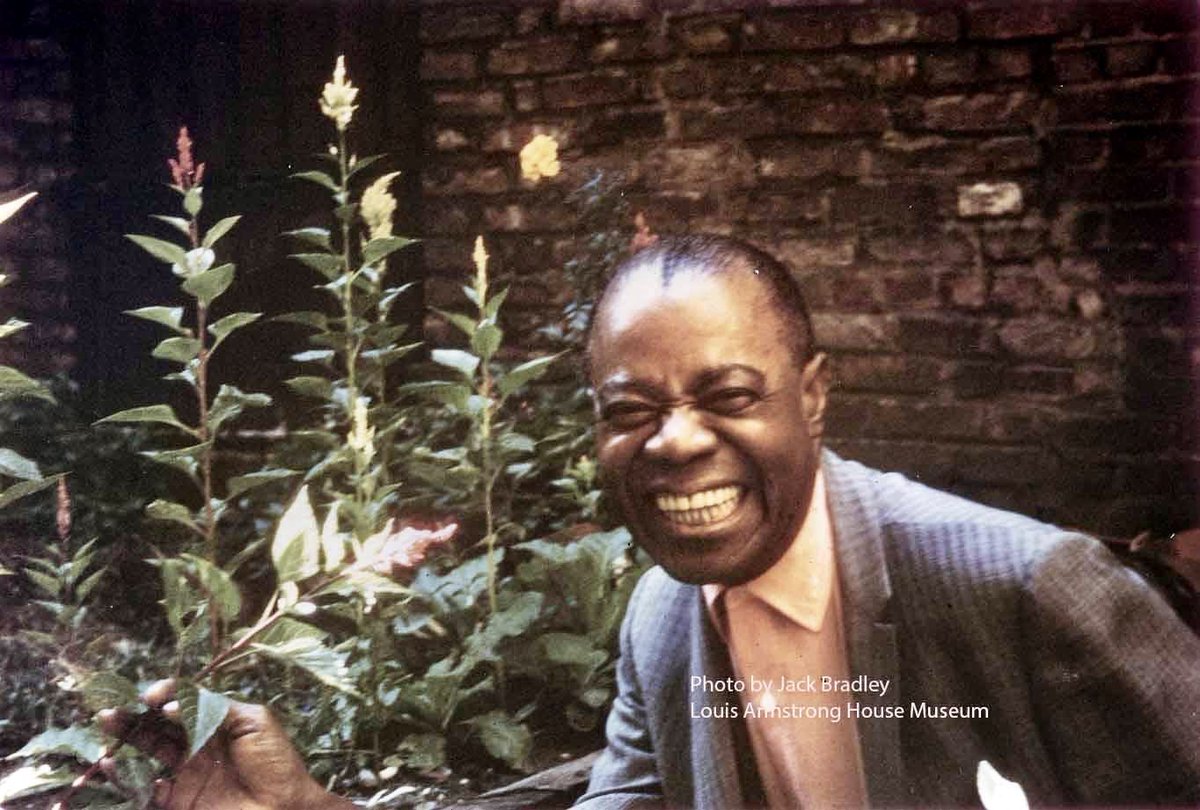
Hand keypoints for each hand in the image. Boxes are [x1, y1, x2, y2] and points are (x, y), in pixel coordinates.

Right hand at [98, 680, 351, 809]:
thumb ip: (214, 709)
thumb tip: (172, 707)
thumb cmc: (275, 762)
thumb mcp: (254, 722)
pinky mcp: (180, 801)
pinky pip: (145, 790)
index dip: (165, 696)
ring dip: (126, 737)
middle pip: (160, 726)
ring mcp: (187, 774)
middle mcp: (198, 746)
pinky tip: (111, 764)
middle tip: (111, 708)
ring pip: (148, 751)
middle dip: (135, 715)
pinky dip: (125, 778)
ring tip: (107, 722)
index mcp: (216, 724)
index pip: (182, 704)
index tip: (150, 695)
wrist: (283, 808)